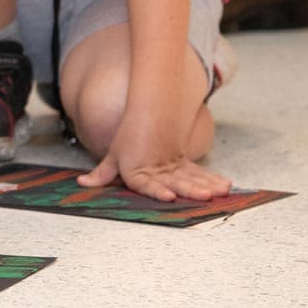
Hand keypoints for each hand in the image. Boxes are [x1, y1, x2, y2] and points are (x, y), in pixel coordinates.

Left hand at [77, 122, 230, 201]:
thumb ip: (102, 174)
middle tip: (205, 197)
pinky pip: (199, 172)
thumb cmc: (129, 136)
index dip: (157, 190)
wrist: (151, 110)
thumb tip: (82, 183)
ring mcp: (173, 165)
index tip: (169, 196)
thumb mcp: (113, 155)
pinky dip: (212, 178)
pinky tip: (225, 185)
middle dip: (191, 190)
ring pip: (191, 176)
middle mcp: (157, 169)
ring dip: (206, 185)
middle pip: (175, 181)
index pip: (146, 183)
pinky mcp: (184, 162)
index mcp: (137, 170)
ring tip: (220, 192)